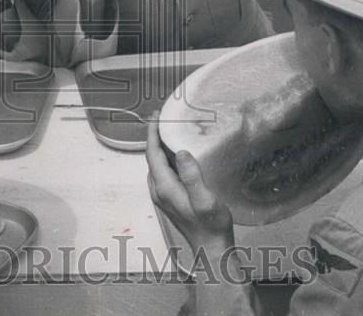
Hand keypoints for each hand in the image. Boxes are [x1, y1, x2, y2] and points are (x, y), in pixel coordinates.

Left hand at [146, 112, 233, 257]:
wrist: (210, 247)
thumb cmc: (211, 225)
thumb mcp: (205, 199)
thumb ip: (192, 176)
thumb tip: (182, 152)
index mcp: (164, 187)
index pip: (152, 153)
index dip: (152, 133)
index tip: (156, 115)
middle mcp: (158, 190)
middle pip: (152, 157)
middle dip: (155, 136)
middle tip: (165, 118)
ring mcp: (162, 195)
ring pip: (156, 165)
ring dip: (160, 147)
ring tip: (172, 131)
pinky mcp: (169, 198)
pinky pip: (163, 172)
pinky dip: (166, 158)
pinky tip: (178, 154)